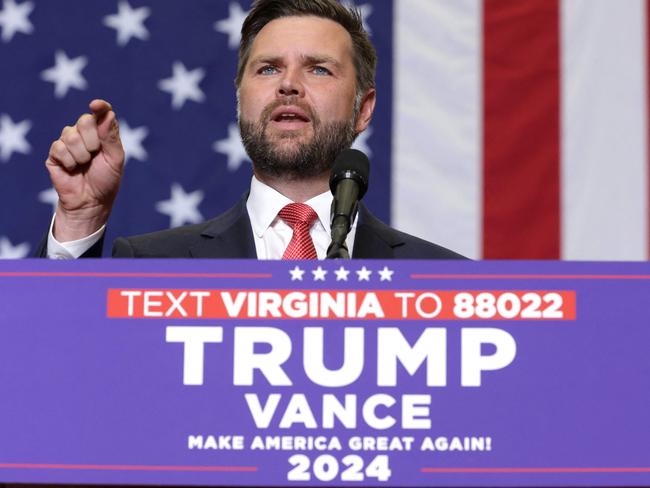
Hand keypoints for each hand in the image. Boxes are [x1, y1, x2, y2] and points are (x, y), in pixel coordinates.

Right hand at [45, 99, 124, 241]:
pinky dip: (69, 160)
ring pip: (70, 134)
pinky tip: (72, 169)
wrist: (91, 202)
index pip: (101, 113)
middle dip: (92, 140)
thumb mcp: (115, 160)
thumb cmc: (106, 180)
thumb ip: (110, 137)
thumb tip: (107, 113)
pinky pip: (59, 147)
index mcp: (102, 134)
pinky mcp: (55, 153)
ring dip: (81, 154)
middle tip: (95, 155)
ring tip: (84, 165)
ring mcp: (68, 142)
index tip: (96, 105)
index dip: (100, 107)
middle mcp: (84, 134)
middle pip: (84, 120)